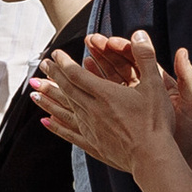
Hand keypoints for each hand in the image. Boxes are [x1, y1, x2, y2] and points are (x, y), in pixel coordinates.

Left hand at [33, 32, 177, 172]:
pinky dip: (56, 125)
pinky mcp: (93, 145)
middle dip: (53, 75)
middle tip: (41, 65)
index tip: (55, 54)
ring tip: (34, 90)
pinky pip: (69, 132)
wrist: (153, 158)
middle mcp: (92, 110)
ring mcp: (91, 128)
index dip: (64, 63)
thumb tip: (138, 33)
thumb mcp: (156, 85)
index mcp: (105, 94)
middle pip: (66, 89)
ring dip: (49, 98)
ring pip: (64, 109)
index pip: (76, 74)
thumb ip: (145, 57)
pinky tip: (45, 121)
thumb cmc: (157, 122)